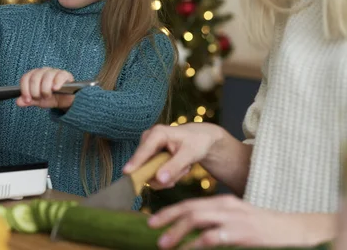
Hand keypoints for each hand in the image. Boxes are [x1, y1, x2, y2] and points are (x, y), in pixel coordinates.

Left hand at [16, 68, 74, 109]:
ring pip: (46, 77)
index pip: (26, 78)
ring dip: (45, 89)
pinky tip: (55, 89)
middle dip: (35, 91)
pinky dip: (56, 82)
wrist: (65, 100)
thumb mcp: (38, 101)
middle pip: (35, 78)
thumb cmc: (51, 97)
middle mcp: (43, 71)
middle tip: (39, 98)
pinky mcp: (64, 74)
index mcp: (34, 76)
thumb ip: (28, 101)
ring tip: (48, 96)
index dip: (25, 89)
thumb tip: (18, 102)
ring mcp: (54, 72)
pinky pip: (59, 76)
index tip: (27, 99)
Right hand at [123, 123, 224, 189]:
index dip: (135, 162)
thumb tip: (159, 180)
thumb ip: (174, 167)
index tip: (126, 173)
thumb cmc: (196, 143)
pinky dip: (167, 175)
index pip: (144, 151)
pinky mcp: (149, 157)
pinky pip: (153, 174)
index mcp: (157, 133)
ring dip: (169, 176)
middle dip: (165, 174)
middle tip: (184, 170)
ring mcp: (147, 148)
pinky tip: (178, 168)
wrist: (200, 139)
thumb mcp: (190, 154)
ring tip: (183, 167)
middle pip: (145, 165)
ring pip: (150, 173)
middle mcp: (148, 139)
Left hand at [149, 195, 321, 248]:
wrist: (297, 232)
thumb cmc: (264, 230)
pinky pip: (212, 238)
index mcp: (223, 203)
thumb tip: (191, 233)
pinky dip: (195, 244)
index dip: (170, 212)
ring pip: (196, 220)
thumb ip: (216, 222)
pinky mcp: (242, 233)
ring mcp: (234, 219)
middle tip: (151, 228)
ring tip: (163, 244)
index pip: (190, 204)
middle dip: (167, 218)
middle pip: (189, 209)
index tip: (153, 220)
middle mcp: (226, 207)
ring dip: (176, 232)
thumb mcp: (238, 220)